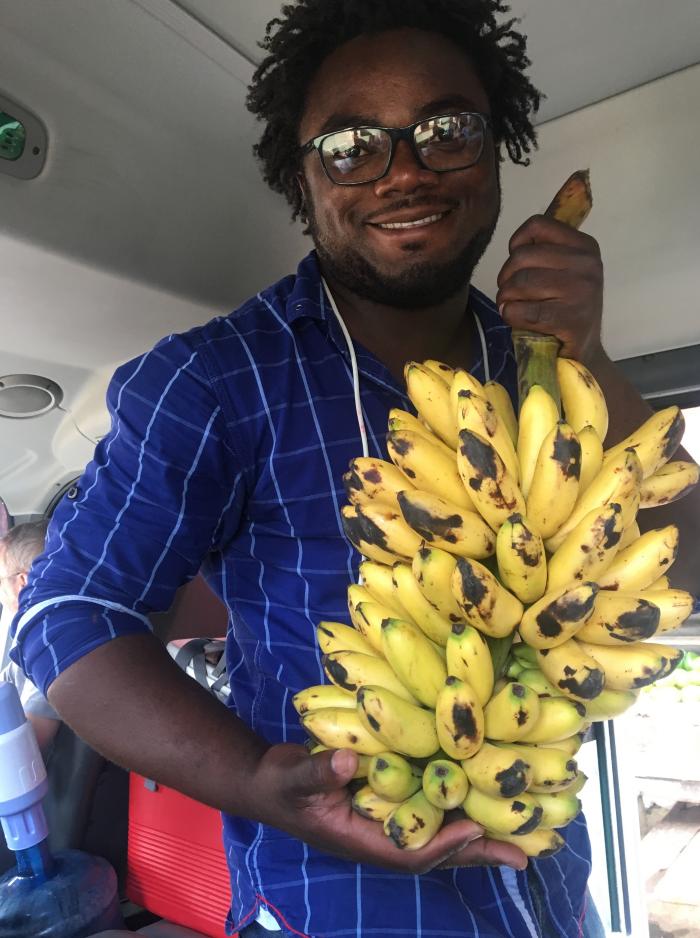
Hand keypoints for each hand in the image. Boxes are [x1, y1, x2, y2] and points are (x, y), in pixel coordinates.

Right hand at [249, 743, 527, 872]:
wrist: (268, 781)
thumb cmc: (279, 784)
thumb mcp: (292, 777)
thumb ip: (317, 772)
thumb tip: (348, 762)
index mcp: (359, 839)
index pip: (409, 852)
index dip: (443, 845)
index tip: (475, 829)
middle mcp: (379, 835)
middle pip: (435, 851)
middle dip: (476, 853)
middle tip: (522, 854)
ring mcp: (385, 820)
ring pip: (437, 833)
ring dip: (474, 835)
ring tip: (518, 834)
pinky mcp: (387, 800)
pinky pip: (428, 810)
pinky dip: (454, 807)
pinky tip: (479, 795)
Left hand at [496, 214, 604, 365]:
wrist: (584, 351)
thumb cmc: (564, 309)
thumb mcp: (563, 271)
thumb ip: (544, 251)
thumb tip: (515, 245)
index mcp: (585, 246)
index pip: (538, 225)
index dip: (516, 244)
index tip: (517, 265)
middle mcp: (587, 264)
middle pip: (522, 256)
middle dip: (505, 278)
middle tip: (508, 293)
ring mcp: (582, 292)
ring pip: (520, 282)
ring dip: (505, 298)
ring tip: (510, 306)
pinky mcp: (572, 320)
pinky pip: (524, 310)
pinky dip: (511, 315)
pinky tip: (515, 319)